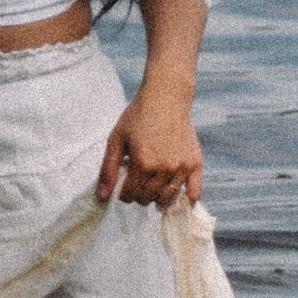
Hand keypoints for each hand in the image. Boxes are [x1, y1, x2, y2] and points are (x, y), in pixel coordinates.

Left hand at [98, 83, 202, 210]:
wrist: (166, 97)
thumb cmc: (138, 115)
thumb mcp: (116, 138)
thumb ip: (108, 169)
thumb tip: (102, 197)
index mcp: (142, 163)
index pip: (130, 195)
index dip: (124, 194)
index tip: (124, 187)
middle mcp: (163, 168)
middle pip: (147, 198)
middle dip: (139, 195)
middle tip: (138, 182)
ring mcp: (181, 167)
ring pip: (167, 198)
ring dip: (157, 198)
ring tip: (153, 187)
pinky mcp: (195, 163)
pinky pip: (194, 192)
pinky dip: (186, 200)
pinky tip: (178, 199)